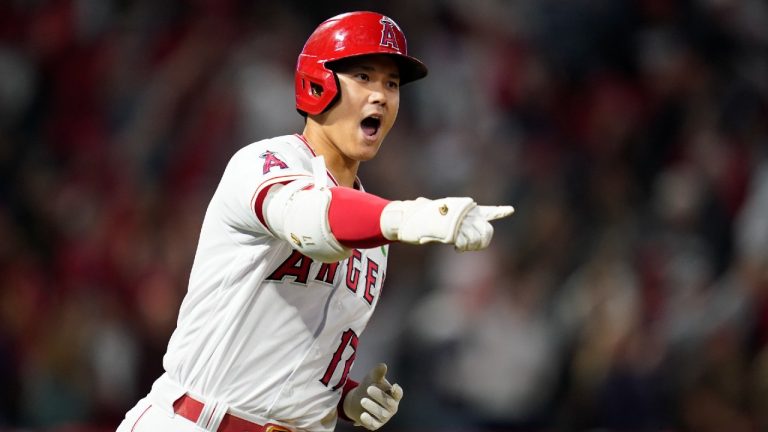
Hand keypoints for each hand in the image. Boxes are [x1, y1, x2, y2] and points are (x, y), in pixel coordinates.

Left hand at [343, 363, 402, 429]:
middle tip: (368, 388)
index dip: (397, 391)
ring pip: (382, 414)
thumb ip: (378, 372)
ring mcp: (384, 417)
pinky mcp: (375, 425)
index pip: (398, 394)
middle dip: (379, 396)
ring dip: (372, 407)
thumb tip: (383, 366)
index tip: (394, 387)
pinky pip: (374, 424)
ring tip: (362, 400)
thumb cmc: (369, 386)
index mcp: (394, 395)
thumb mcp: (372, 378)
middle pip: (389, 403)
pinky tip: (362, 415)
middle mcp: (392, 407)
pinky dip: (369, 420)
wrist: (356, 401)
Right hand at [380, 197, 513, 250]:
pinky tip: (455, 247)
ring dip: (470, 246)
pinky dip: (462, 248)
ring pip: (477, 238)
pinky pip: (465, 243)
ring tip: (460, 246)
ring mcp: (458, 222)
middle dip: (481, 241)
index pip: (485, 210)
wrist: (406, 218)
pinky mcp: (453, 232)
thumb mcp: (429, 210)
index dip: (499, 211)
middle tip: (467, 245)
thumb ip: (432, 210)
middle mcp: (463, 213)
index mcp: (462, 209)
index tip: (510, 210)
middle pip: (486, 230)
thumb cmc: (416, 216)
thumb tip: (419, 202)